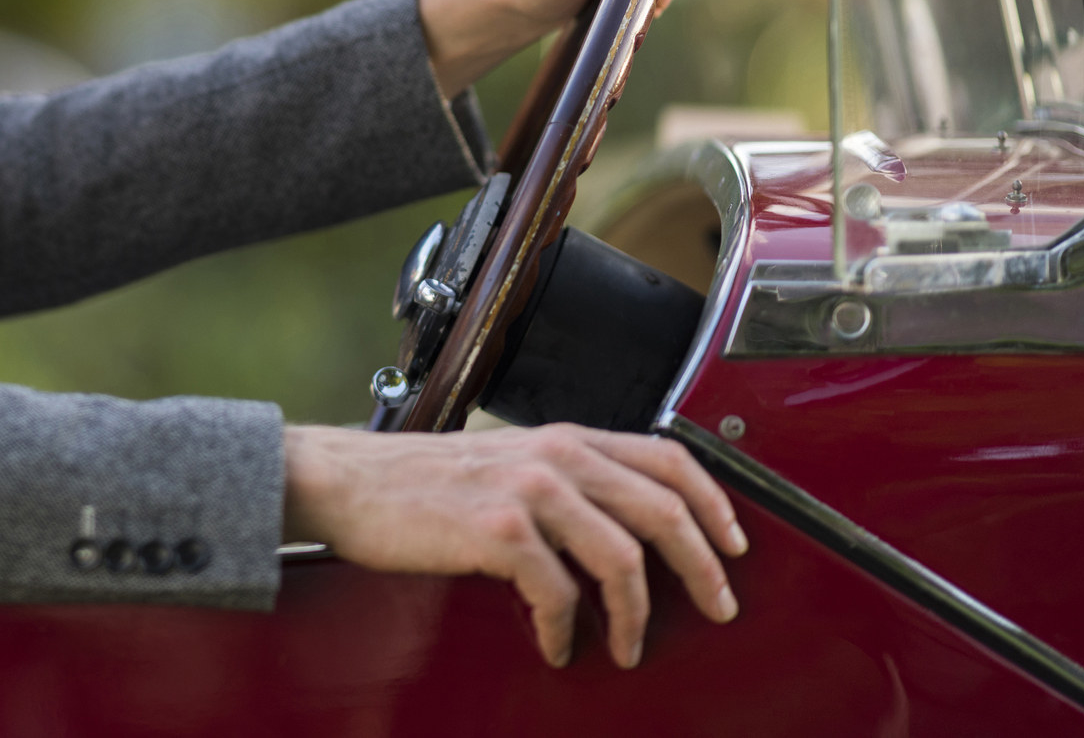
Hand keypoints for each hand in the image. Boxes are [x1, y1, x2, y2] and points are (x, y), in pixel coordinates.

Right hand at [283, 422, 746, 668]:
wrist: (348, 482)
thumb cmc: (419, 481)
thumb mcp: (504, 460)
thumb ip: (560, 476)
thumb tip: (618, 520)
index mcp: (563, 436)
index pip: (669, 455)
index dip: (714, 504)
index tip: (734, 546)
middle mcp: (555, 454)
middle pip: (664, 509)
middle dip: (704, 569)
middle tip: (718, 608)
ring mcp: (528, 491)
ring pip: (623, 559)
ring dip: (636, 616)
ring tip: (628, 646)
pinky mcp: (498, 531)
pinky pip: (559, 594)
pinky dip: (566, 630)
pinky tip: (557, 644)